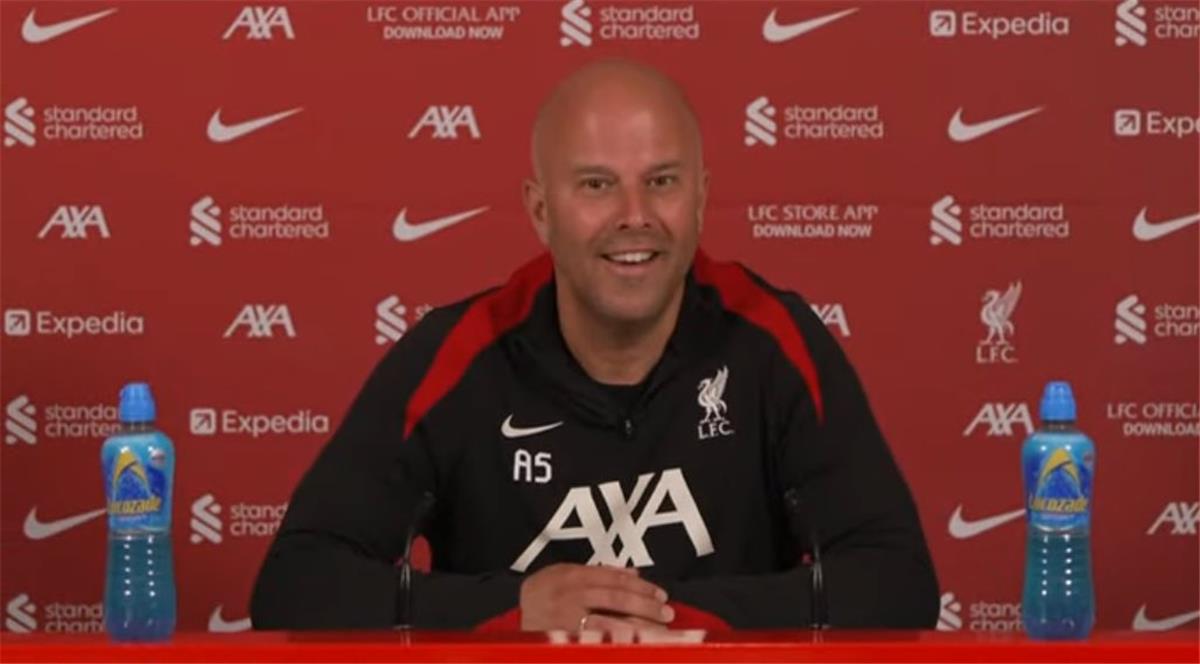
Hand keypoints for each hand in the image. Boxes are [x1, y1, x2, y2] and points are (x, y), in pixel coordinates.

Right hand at [519, 563, 673, 631]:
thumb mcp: (562, 574)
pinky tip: (638, 646)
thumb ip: (597, 572)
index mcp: (570, 577)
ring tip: (662, 631)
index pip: (612, 579)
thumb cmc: (541, 595)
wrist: (508, 619)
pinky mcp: (565, 642)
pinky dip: (620, 644)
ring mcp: (566, 623)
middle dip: (645, 607)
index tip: (660, 594)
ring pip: (610, 624)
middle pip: (615, 600)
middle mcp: (568, 598)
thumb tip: (634, 573)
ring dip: (640, 628)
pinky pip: (599, 643)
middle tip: (667, 612)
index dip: (640, 586)